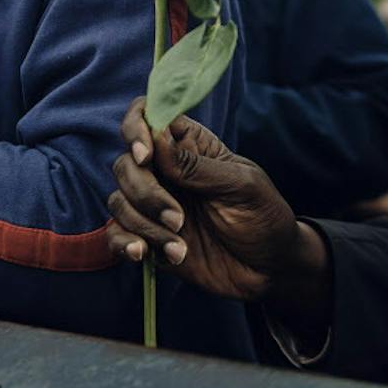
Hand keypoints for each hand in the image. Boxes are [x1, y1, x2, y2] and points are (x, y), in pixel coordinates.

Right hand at [106, 98, 326, 308]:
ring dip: (143, 224)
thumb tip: (155, 139)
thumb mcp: (241, 186)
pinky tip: (144, 254)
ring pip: (118, 200)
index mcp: (188, 146)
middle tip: (179, 218)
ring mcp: (153, 205)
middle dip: (145, 192)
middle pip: (126, 164)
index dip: (136, 130)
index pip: (146, 117)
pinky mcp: (147, 236)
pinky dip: (124, 243)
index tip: (146, 156)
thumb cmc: (264, 217)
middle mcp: (164, 171)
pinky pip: (116, 234)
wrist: (271, 270)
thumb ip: (196, 165)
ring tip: (179, 245)